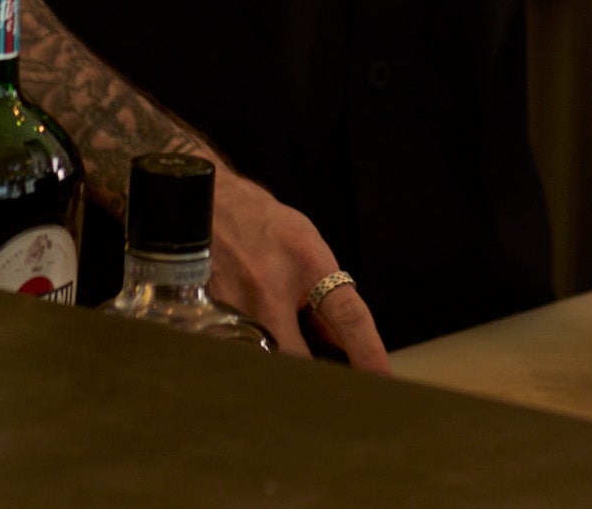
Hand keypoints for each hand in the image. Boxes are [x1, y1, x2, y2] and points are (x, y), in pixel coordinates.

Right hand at [208, 163, 390, 372]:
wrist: (216, 206)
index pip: (349, 316)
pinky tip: (248, 339)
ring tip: (275, 344)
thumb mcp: (310, 250)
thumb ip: (327, 296)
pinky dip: (248, 355)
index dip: (368, 352)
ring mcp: (238, 307)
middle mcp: (272, 289)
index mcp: (309, 264)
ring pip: (265, 362)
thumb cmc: (269, 228)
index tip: (381, 378)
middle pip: (300, 358)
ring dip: (277, 363)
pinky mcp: (210, 320)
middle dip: (312, 376)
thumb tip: (343, 345)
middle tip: (324, 386)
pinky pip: (237, 354)